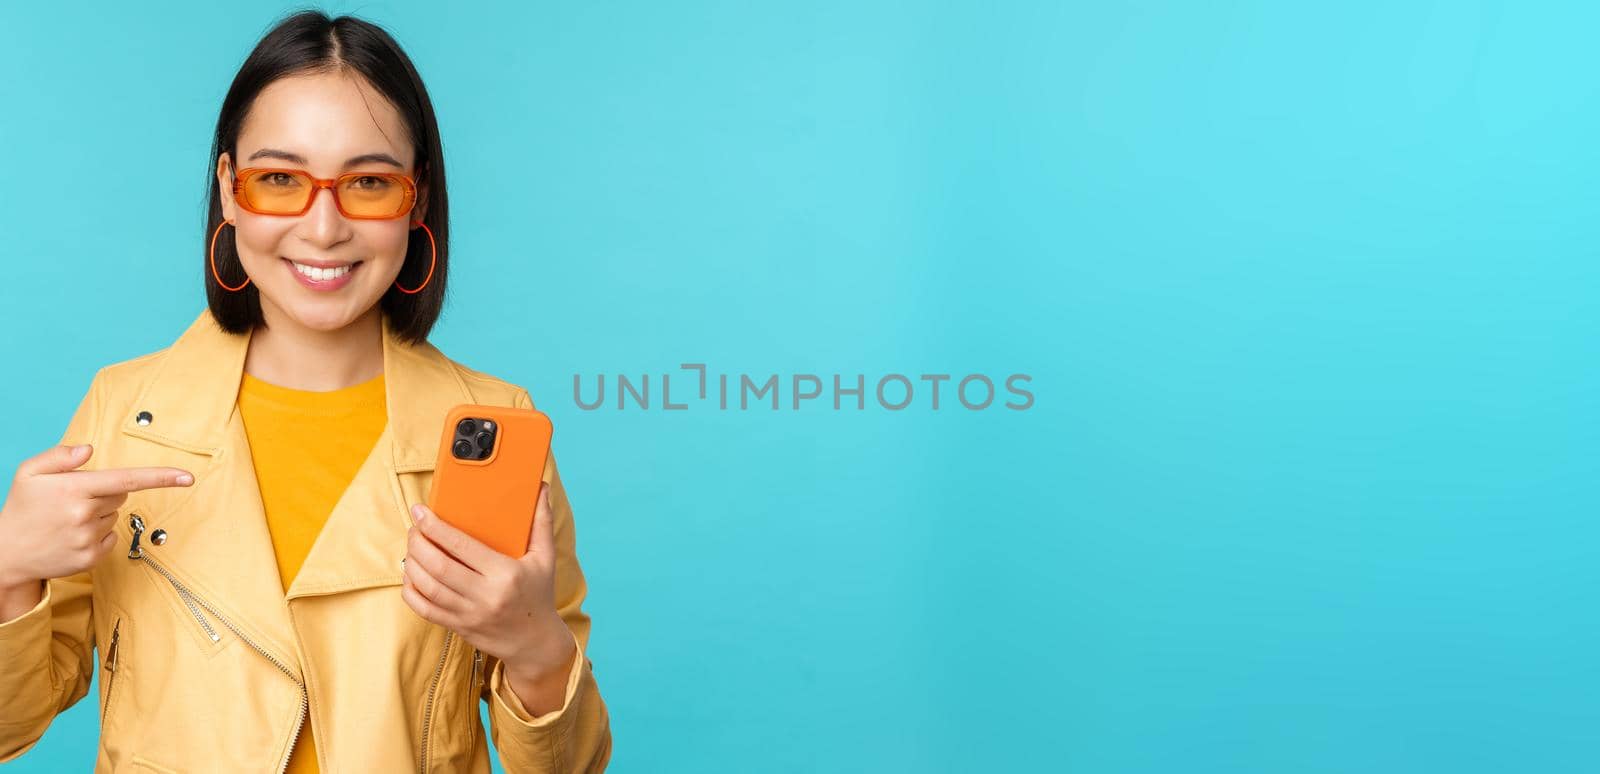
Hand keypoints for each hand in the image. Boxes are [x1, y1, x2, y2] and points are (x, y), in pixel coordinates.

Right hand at [0, 443, 193, 590]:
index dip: (160, 477)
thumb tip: (89, 449)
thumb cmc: (21, 508)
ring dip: (99, 514)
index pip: (126, 479)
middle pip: (121, 494)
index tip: (188, 476)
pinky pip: (112, 537)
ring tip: (67, 520)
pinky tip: (73, 536)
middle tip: (73, 501)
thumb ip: (59, 456)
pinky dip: (99, 534)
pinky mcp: (92, 558)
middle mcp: (84, 514)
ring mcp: (88, 539)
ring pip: (115, 516)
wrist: (5, 554)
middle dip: (104, 492)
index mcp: (73, 489)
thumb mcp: (29, 473)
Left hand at [401, 484, 575, 686]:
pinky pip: (424, 609)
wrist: (535, 642)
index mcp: (505, 573)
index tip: (420, 511)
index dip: (435, 527)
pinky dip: (410, 591)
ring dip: (411, 564)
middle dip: (418, 543)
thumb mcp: (545, 558)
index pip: (462, 547)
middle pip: (438, 567)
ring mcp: (469, 614)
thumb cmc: (539, 594)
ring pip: (428, 587)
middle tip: (414, 528)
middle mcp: (485, 595)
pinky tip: (410, 575)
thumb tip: (540, 488)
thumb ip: (541, 521)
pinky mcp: (458, 627)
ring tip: (411, 547)